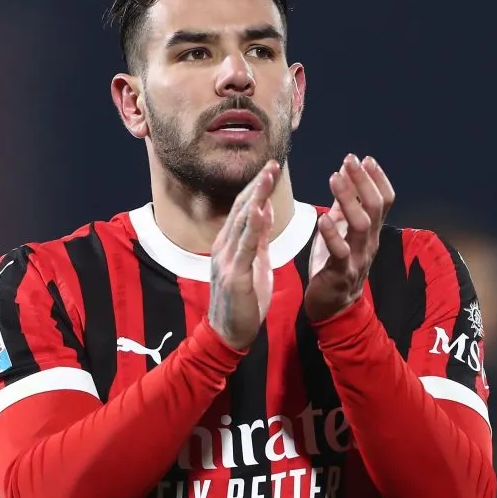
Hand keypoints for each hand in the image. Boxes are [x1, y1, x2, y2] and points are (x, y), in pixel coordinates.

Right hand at [208, 160, 279, 349]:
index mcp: (229, 244)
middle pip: (242, 209)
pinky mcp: (233, 275)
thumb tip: (265, 209)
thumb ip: (259, 237)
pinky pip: (245, 247)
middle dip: (257, 185)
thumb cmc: (243, 302)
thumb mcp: (254, 263)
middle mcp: (224, 247)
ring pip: (242, 222)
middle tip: (272, 163)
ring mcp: (226, 260)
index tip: (271, 167)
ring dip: (255, 197)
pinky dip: (252, 227)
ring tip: (267, 177)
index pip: (244, 208)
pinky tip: (259, 210)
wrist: (229, 335)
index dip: (257, 187)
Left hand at [305, 154, 395, 322]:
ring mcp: (357, 258)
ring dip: (348, 198)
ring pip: (360, 224)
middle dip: (363, 181)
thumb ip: (343, 208)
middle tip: (349, 160)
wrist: (332, 307)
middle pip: (375, 208)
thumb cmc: (334, 266)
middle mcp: (369, 243)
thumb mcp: (340, 232)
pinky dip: (332, 234)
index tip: (364, 159)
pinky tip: (323, 218)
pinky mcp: (340, 273)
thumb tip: (343, 176)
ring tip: (335, 178)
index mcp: (370, 232)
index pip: (385, 201)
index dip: (378, 179)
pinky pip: (340, 252)